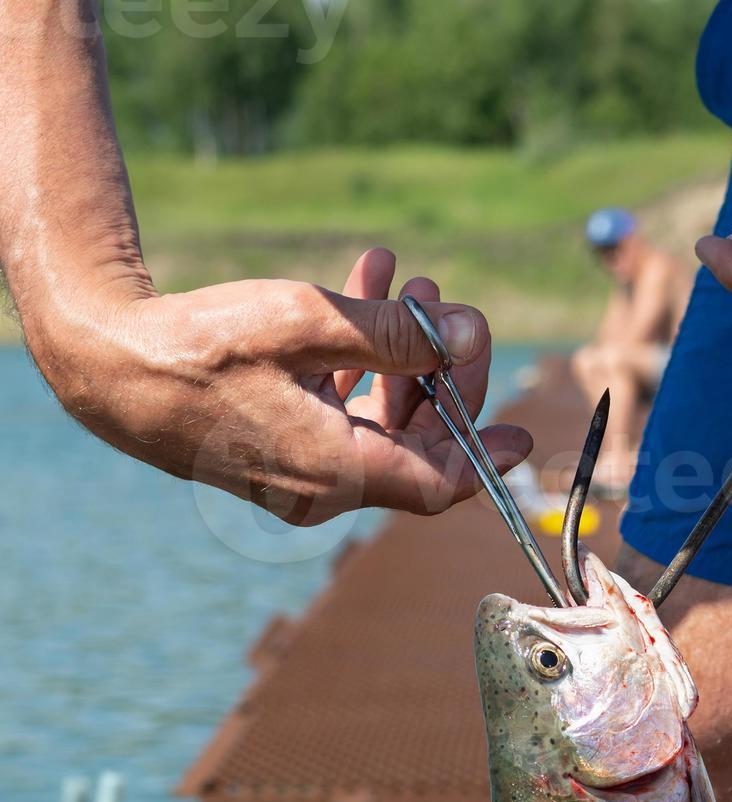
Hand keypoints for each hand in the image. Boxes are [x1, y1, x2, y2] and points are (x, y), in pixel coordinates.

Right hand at [30, 247, 530, 524]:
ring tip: (408, 281)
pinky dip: (357, 359)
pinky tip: (368, 284)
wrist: (112, 368)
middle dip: (440, 375)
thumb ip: (395, 335)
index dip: (483, 458)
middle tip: (449, 309)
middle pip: (413, 447)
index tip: (519, 430)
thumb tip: (465, 335)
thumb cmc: (206, 347)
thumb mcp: (309, 324)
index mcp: (338, 474)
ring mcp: (298, 473)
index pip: (436, 485)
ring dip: (400, 354)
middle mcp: (324, 488)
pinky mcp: (275, 448)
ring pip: (376, 420)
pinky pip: (336, 411)